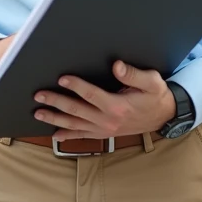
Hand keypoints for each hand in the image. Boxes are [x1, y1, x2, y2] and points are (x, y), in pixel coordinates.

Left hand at [33, 60, 175, 140]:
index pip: (91, 95)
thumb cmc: (156, 96)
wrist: (163, 116)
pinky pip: (82, 136)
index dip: (75, 86)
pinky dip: (67, 135)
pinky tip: (55, 134)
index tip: (61, 78)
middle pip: (76, 111)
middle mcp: (107, 120)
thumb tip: (117, 65)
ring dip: (55, 119)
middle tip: (39, 95)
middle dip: (56, 102)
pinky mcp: (103, 133)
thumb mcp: (151, 81)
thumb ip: (133, 74)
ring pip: (74, 125)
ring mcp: (104, 129)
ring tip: (38, 113)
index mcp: (117, 106)